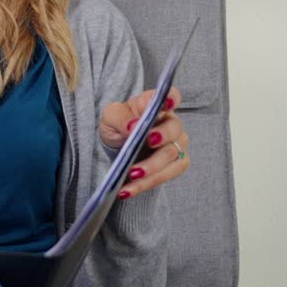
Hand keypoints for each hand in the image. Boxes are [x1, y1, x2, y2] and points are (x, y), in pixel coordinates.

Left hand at [98, 86, 189, 200]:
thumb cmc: (118, 123)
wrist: (116, 145)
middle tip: (148, 142)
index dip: (172, 98)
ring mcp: (175, 145)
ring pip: (172, 157)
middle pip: (175, 130)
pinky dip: (145, 184)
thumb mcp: (111, 116)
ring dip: (152, 167)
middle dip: (163, 137)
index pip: (172, 96)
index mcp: (156, 105)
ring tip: (132, 174)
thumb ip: (121, 118)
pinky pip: (165, 177)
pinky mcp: (173, 166)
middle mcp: (171, 123)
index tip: (168, 102)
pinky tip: (127, 190)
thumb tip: (134, 126)